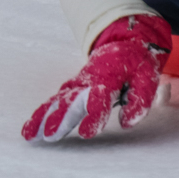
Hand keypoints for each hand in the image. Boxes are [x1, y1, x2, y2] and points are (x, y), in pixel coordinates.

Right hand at [22, 15, 171, 141]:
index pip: (100, 97)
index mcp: (110, 75)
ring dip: (44, 117)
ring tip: (30, 134)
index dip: (93, 115)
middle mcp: (89, 80)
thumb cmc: (137, 63)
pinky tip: (31, 128)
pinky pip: (55, 100)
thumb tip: (126, 122)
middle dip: (61, 118)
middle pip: (73, 101)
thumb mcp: (148, 77)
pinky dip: (41, 113)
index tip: (85, 133)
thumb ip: (140, 99)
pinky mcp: (73, 87)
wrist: (124, 41)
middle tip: (50, 135)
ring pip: (58, 101)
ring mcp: (78, 83)